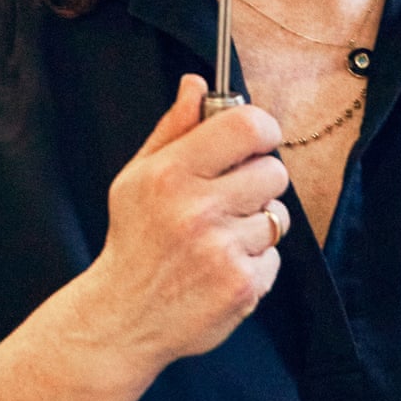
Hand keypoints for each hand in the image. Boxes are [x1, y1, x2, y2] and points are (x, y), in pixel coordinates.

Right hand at [85, 74, 290, 370]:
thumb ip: (173, 128)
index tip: (256, 139)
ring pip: (278, 217)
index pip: (246, 126)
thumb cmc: (134, 239)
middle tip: (231, 198)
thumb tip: (197, 83)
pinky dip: (254, 264)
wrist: (122, 318)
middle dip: (259, 181)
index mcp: (172, 173)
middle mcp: (198, 209)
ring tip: (220, 238)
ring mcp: (222, 250)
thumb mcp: (137, 177)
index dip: (262, 128)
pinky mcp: (241, 287)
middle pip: (274, 171)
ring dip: (256, 226)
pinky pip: (274, 258)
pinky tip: (221, 269)